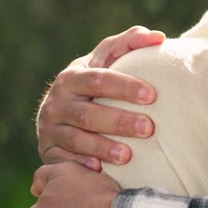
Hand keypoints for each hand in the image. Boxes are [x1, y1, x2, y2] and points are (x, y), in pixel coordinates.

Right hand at [37, 26, 165, 169]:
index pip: (99, 80)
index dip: (125, 87)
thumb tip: (159, 37)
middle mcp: (56, 103)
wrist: (60, 112)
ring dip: (101, 147)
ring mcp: (49, 129)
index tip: (152, 95)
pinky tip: (99, 170)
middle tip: (148, 128)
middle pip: (88, 113)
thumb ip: (129, 44)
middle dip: (119, 121)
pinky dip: (79, 165)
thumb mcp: (105, 61)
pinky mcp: (48, 152)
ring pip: (75, 139)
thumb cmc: (94, 84)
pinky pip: (62, 161)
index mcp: (72, 77)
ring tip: (128, 155)